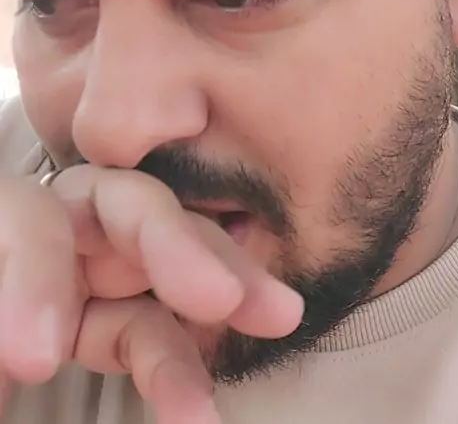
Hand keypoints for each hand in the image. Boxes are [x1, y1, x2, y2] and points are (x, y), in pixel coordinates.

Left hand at [0, 167, 303, 422]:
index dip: (37, 275)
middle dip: (172, 244)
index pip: (23, 218)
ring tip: (276, 317)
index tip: (33, 360)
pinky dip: (179, 364)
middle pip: (116, 207)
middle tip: (219, 295)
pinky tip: (201, 406)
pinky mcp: (101, 320)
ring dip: (215, 287)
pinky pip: (149, 328)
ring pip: (159, 259)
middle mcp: (45, 232)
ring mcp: (78, 272)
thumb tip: (23, 368)